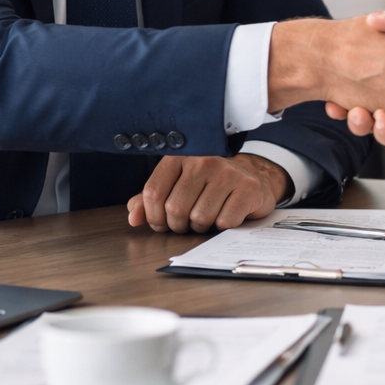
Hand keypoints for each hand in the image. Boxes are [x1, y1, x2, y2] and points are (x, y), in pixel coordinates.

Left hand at [127, 153, 288, 232]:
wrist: (252, 177)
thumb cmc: (209, 185)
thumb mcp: (177, 186)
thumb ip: (150, 200)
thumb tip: (133, 217)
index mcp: (181, 157)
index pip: (153, 192)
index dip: (153, 216)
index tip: (161, 222)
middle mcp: (204, 160)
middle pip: (175, 208)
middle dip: (178, 225)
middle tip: (186, 222)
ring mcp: (228, 172)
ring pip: (199, 218)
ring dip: (200, 227)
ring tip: (207, 217)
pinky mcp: (248, 188)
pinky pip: (224, 222)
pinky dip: (223, 226)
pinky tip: (226, 214)